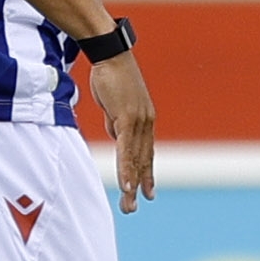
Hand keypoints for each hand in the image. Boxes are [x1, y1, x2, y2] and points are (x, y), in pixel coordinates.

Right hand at [88, 45, 157, 209]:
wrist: (110, 53)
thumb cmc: (110, 75)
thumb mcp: (113, 104)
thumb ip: (116, 121)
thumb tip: (115, 133)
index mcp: (144, 120)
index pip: (146, 152)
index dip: (147, 173)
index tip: (149, 192)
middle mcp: (146, 123)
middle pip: (142, 160)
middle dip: (140, 186)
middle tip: (135, 207)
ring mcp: (138, 121)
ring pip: (135, 159)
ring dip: (132, 184)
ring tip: (128, 204)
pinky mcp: (127, 118)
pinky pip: (126, 149)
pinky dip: (126, 168)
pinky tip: (127, 184)